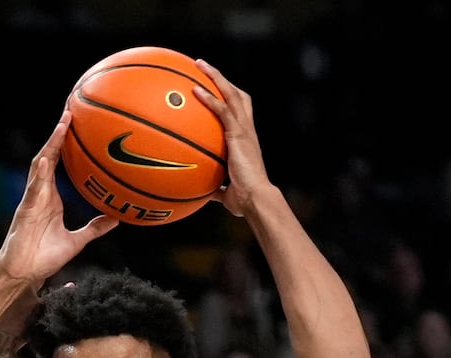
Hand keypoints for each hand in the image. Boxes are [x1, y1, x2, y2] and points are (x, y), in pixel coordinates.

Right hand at [0, 109, 117, 286]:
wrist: (23, 273)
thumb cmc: (44, 258)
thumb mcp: (78, 241)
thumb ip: (95, 228)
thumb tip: (117, 218)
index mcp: (50, 197)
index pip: (57, 162)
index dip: (64, 142)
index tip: (74, 122)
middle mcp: (40, 193)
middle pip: (48, 155)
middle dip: (57, 133)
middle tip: (70, 110)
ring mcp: (32, 199)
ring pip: (40, 164)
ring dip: (51, 144)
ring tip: (63, 124)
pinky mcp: (26, 210)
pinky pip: (33, 188)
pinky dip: (40, 173)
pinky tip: (47, 159)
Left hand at [191, 59, 273, 217]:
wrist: (255, 198)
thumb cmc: (244, 199)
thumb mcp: (226, 191)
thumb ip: (215, 187)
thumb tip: (202, 194)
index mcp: (246, 139)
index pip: (239, 111)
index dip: (228, 97)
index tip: (213, 88)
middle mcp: (247, 129)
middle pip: (237, 95)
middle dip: (221, 79)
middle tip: (203, 67)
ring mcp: (244, 130)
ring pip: (231, 94)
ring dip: (215, 77)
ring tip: (199, 65)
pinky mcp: (238, 134)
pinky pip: (222, 110)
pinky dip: (209, 99)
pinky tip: (195, 90)